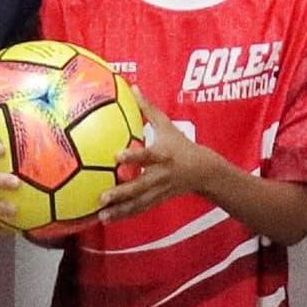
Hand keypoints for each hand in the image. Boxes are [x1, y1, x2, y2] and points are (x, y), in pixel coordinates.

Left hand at [92, 110, 225, 223]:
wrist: (204, 172)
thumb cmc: (181, 145)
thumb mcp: (167, 126)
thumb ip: (148, 109)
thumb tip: (133, 87)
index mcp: (163, 156)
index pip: (148, 156)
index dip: (134, 157)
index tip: (116, 156)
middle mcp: (161, 176)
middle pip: (141, 186)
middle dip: (123, 193)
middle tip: (103, 196)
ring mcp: (160, 191)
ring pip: (139, 203)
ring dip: (120, 210)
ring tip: (102, 215)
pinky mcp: (158, 200)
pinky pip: (139, 209)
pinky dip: (123, 215)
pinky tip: (106, 219)